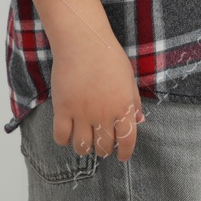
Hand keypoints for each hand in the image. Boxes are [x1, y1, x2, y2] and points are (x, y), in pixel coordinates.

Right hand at [48, 36, 144, 161]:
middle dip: (104, 149)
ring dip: (85, 148)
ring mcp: (82, 113)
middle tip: (102, 144)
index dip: (125, 153)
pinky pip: (61, 137)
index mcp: (123, 106)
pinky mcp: (62, 109)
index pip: (127, 140)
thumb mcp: (129, 79)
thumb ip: (133, 102)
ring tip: (86, 141)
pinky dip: (65, 140)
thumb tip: (139, 121)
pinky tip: (69, 134)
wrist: (84, 43)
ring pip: (82, 147)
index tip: (122, 157)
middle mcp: (104, 114)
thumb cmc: (109, 57)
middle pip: (104, 146)